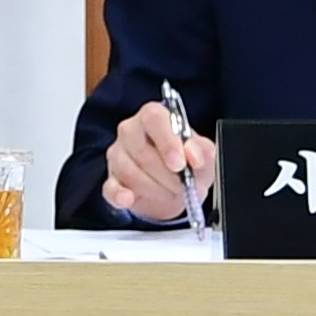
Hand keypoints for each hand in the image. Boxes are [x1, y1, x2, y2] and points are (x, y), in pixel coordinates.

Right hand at [105, 95, 217, 226]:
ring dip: (154, 189)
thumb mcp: (204, 156)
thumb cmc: (188, 164)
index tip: (180, 164)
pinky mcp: (111, 180)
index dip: (167, 141)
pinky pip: (110, 188)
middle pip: (141, 149)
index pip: (154, 118)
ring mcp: (117, 155)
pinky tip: (129, 198)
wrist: (176, 189)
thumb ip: (202, 151)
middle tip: (184, 186)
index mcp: (154, 117)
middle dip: (166, 174)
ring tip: (171, 193)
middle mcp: (131, 131)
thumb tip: (193, 155)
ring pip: (129, 171)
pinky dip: (120, 195)